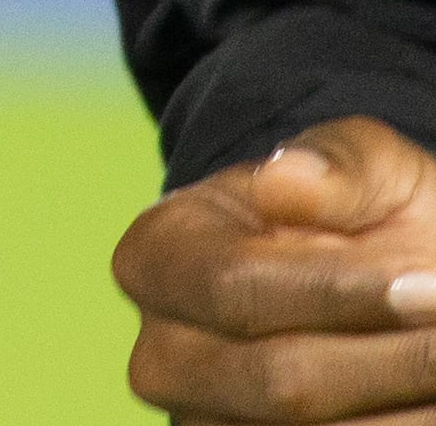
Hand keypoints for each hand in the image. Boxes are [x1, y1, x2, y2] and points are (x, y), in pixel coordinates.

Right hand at [117, 120, 435, 418]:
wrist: (372, 289)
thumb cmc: (360, 217)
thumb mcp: (366, 168)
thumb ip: (337, 164)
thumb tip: (284, 180)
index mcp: (155, 256)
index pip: (236, 286)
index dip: (338, 293)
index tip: (429, 288)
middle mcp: (162, 354)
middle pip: (282, 381)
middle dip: (390, 362)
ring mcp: (205, 422)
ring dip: (405, 406)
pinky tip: (431, 399)